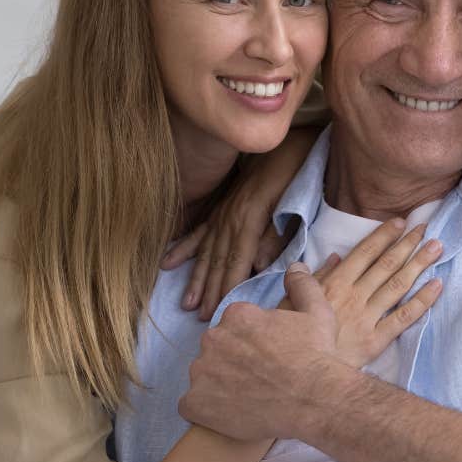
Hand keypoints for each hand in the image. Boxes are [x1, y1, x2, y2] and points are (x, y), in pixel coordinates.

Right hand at [163, 127, 318, 319]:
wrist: (287, 144)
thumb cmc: (294, 174)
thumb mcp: (291, 204)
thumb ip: (274, 235)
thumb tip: (258, 266)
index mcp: (249, 219)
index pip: (237, 261)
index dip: (227, 287)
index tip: (219, 310)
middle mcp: (230, 218)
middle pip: (218, 260)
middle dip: (210, 290)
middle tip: (201, 317)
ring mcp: (222, 213)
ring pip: (206, 250)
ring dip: (196, 277)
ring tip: (187, 302)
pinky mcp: (221, 208)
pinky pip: (198, 231)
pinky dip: (184, 248)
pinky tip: (167, 263)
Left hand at [180, 263, 352, 441]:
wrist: (315, 399)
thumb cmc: (316, 355)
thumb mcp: (316, 312)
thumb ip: (301, 285)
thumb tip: (295, 266)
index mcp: (237, 315)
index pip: (234, 326)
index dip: (251, 342)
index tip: (267, 355)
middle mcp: (213, 339)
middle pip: (217, 349)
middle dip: (233, 361)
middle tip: (259, 377)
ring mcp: (201, 372)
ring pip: (204, 376)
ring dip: (220, 385)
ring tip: (249, 397)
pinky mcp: (195, 403)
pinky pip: (192, 405)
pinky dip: (207, 410)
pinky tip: (231, 413)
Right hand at [278, 219, 443, 367]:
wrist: (300, 375)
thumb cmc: (294, 338)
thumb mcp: (293, 302)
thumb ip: (314, 279)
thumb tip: (334, 257)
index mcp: (335, 284)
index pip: (365, 253)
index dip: (384, 235)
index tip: (401, 222)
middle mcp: (354, 296)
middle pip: (386, 264)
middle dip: (407, 244)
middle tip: (425, 228)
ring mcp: (367, 318)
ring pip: (399, 285)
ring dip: (419, 264)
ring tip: (437, 247)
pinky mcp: (376, 340)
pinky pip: (404, 317)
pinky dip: (423, 300)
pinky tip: (437, 285)